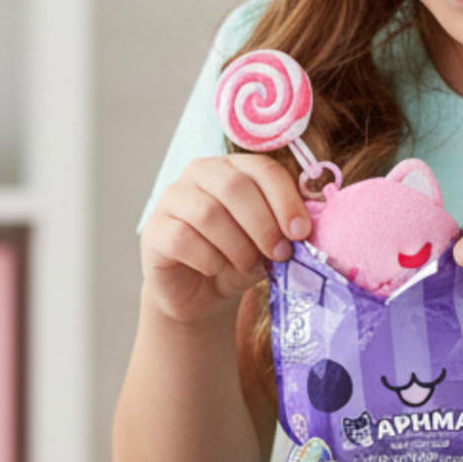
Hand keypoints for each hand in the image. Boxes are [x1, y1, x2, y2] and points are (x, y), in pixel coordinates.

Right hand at [140, 152, 312, 327]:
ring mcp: (172, 199)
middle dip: (263, 224)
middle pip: (234, 186)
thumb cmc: (237, 259)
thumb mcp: (268, 241)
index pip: (263, 168)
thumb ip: (285, 227)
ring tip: (249, 266)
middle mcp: (200, 173)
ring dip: (238, 246)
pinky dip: (208, 259)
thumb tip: (307, 225)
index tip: (301, 233)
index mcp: (234, 167)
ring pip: (208, 213)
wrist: (199, 294)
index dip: (285, 199)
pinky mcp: (154, 230)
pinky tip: (216, 269)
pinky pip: (184, 238)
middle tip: (280, 254)